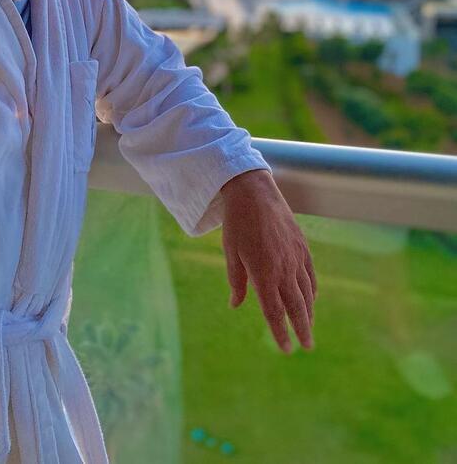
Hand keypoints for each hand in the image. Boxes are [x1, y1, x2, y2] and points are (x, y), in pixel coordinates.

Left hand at [220, 169, 316, 353]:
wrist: (254, 192)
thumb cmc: (237, 223)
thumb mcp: (231, 253)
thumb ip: (236, 281)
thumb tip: (235, 305)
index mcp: (263, 274)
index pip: (274, 312)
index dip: (280, 333)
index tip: (286, 350)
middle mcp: (283, 269)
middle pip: (296, 307)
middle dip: (302, 329)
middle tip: (307, 347)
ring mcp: (296, 257)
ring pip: (307, 292)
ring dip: (309, 313)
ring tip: (308, 328)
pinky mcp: (302, 246)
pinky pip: (310, 274)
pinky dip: (312, 290)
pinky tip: (312, 299)